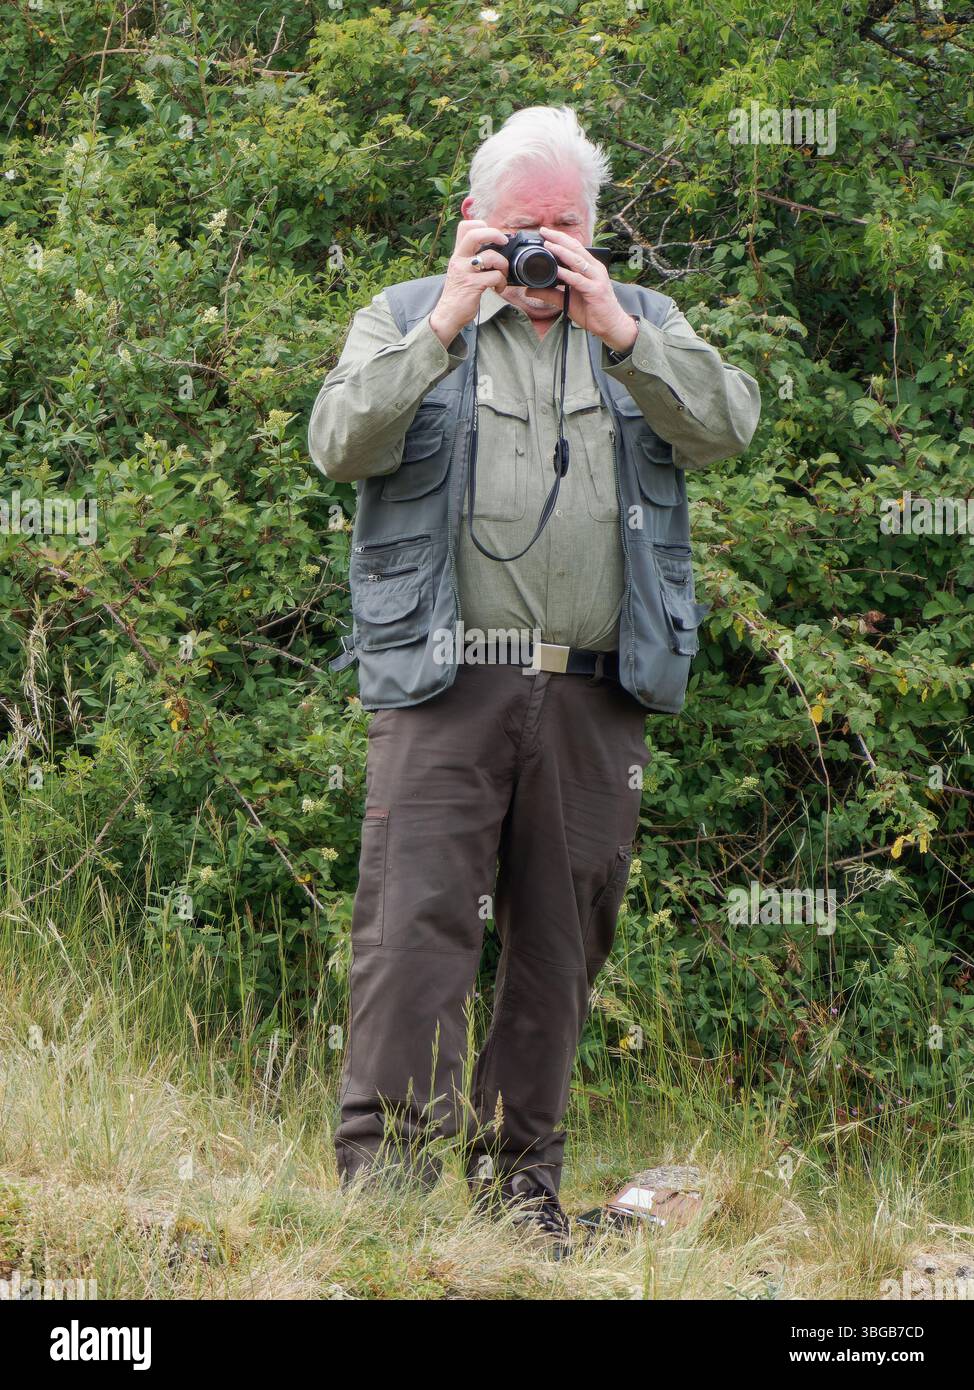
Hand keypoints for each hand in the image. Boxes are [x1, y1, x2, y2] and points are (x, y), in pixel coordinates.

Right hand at [429, 219, 508, 345]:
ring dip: (503, 265)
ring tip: (502, 276)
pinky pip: (495, 276)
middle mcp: (458, 259)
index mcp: (457, 254)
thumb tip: (495, 250)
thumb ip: (472, 259)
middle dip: (494, 234)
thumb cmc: (458, 294)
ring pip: (491, 256)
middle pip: (475, 234)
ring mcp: (465, 272)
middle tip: (504, 242)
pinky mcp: (472, 285)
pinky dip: (501, 282)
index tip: (491, 236)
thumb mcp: (461, 271)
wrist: (447, 316)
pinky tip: (498, 288)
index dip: (481, 225)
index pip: (464, 227)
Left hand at [529, 226, 637, 352]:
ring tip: (548, 244)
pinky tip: (556, 270)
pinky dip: (566, 274)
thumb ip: (549, 293)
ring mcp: (596, 279)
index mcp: (590, 267)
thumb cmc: (592, 311)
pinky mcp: (595, 291)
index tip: (545, 233)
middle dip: (559, 238)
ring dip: (561, 251)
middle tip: (544, 231)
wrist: (611, 325)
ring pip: (577, 260)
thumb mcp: (567, 300)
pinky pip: (578, 280)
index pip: (575, 247)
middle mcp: (594, 269)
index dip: (560, 238)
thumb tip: (530, 290)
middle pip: (576, 248)